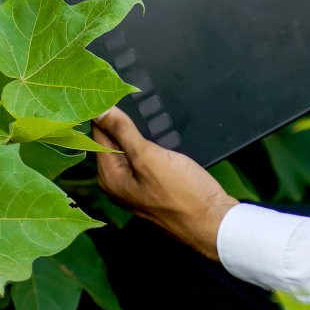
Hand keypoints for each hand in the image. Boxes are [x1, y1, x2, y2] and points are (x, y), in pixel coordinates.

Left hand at [91, 106, 238, 261]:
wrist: (213, 222)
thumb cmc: (181, 193)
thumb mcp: (148, 157)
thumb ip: (123, 132)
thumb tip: (100, 110)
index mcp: (109, 177)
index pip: (97, 134)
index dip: (102, 110)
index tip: (107, 87)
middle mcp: (117, 183)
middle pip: (111, 141)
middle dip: (118, 119)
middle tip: (124, 91)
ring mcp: (135, 186)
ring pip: (129, 148)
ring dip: (134, 129)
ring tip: (140, 105)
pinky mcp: (153, 186)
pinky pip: (143, 157)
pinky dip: (146, 142)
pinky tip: (155, 130)